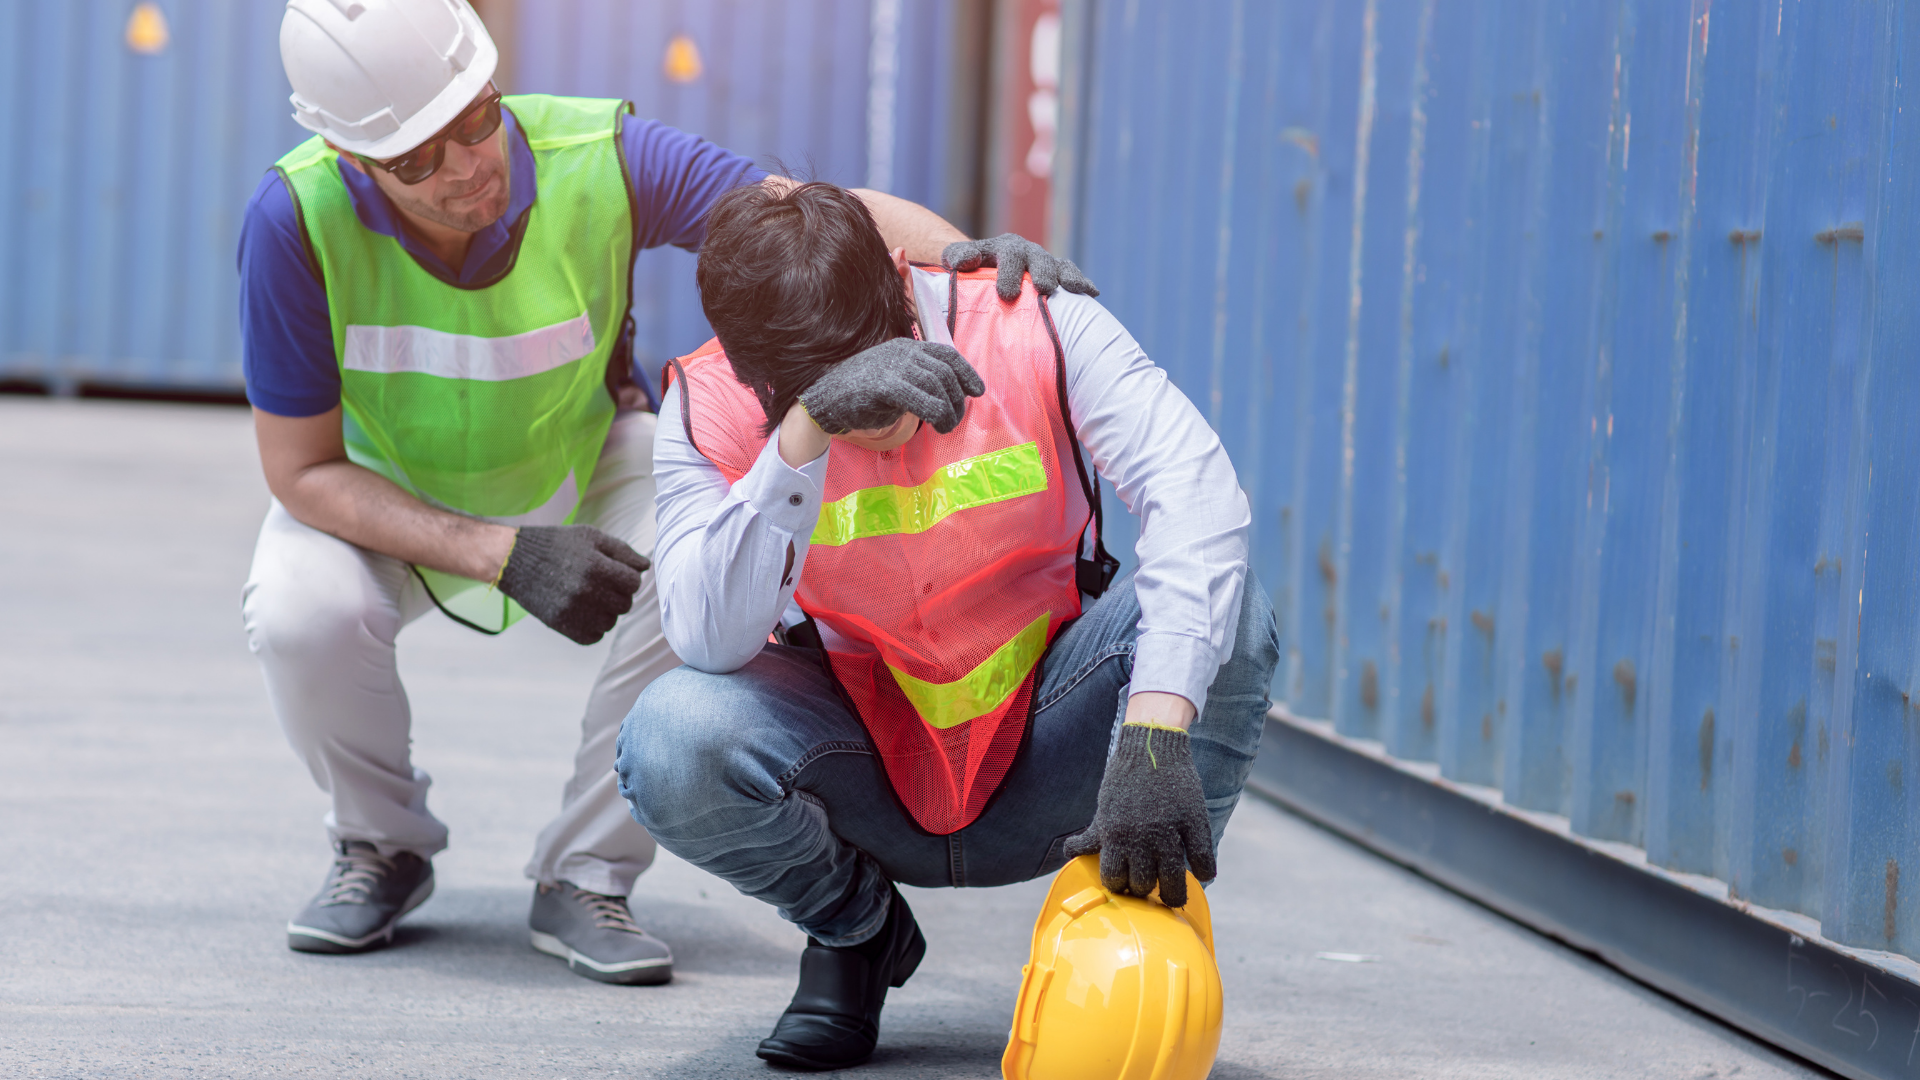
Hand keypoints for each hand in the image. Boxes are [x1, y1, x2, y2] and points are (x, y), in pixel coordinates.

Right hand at [497, 525, 649, 644]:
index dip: (628, 577)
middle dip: (618, 594)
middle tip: (602, 584)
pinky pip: (594, 637)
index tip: (616, 573)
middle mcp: (585, 590)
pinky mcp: (560, 624)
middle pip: (625, 604)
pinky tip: (583, 611)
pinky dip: (593, 627)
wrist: (514, 559)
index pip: (633, 582)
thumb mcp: (591, 537)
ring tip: (591, 597)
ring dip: (606, 611)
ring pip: (611, 622)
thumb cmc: (557, 544)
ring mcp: (572, 610)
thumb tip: (646, 566)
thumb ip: (622, 551)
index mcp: (595, 566)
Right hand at [799, 337, 984, 435]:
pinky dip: (936, 413)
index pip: (945, 354)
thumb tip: (949, 396)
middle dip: (957, 399)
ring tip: (946, 426)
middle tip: (954, 419)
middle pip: (945, 372)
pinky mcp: (885, 386)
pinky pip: (923, 400)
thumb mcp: (894, 380)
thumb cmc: (861, 394)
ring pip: (938, 386)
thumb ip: (919, 381)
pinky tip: (937, 425)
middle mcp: (902, 353)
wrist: (823, 399)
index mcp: (906, 347)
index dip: (966, 372)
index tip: (977, 390)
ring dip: (949, 410)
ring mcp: (893, 367)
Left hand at [942, 233, 1100, 301]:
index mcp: (1003, 247)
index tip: (1007, 294)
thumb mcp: (958, 259)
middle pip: (1037, 260)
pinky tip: (1092, 293)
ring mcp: (1044, 262)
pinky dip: (1082, 282)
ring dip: (1066, 276)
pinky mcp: (1057, 274)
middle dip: (1041, 273)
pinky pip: (1071, 275)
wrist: (985, 268)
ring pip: (1058, 266)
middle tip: (1042, 288)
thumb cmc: (970, 270)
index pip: (1008, 256)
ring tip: (1072, 288)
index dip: (1009, 273)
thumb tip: (964, 261)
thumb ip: (957, 256)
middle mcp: (1027, 252)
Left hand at [1062, 722, 1215, 907]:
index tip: (1128, 884)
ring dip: (1174, 894)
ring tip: (1174, 893)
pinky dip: (1203, 871)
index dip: (1121, 885)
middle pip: (1143, 885)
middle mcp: (1141, 837)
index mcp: (1115, 835)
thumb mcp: (1104, 809)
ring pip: (1174, 881)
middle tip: (1151, 886)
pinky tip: (1200, 872)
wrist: (1152, 745)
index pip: (1114, 880)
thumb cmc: (1125, 779)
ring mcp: (1169, 830)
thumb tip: (1070, 854)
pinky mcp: (1194, 820)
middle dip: (1145, 889)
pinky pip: (1202, 859)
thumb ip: (1093, 836)